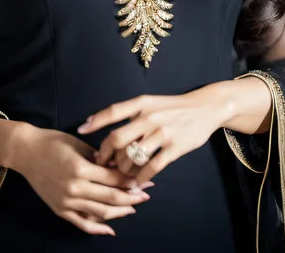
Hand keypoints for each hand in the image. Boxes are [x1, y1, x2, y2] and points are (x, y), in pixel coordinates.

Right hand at [9, 125, 152, 236]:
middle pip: (111, 198)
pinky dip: (98, 228)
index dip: (131, 180)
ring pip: (100, 212)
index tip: (145, 179)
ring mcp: (67, 201)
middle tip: (146, 195)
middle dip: (132, 197)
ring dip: (120, 211)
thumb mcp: (79, 144)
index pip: (113, 178)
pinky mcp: (60, 210)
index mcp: (81, 168)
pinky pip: (82, 223)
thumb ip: (99, 158)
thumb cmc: (53, 142)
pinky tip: (111, 229)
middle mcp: (75, 188)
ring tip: (134, 207)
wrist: (26, 152)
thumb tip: (120, 167)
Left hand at [77, 86, 230, 184]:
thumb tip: (101, 127)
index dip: (95, 121)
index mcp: (142, 103)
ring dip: (122, 169)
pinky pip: (151, 167)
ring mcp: (163, 132)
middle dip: (105, 154)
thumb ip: (129, 113)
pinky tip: (136, 182)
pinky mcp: (175, 147)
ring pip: (132, 156)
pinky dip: (140, 178)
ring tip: (119, 174)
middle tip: (101, 164)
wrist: (204, 108)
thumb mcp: (150, 102)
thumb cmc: (172, 107)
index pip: (113, 111)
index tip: (80, 131)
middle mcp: (150, 116)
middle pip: (117, 138)